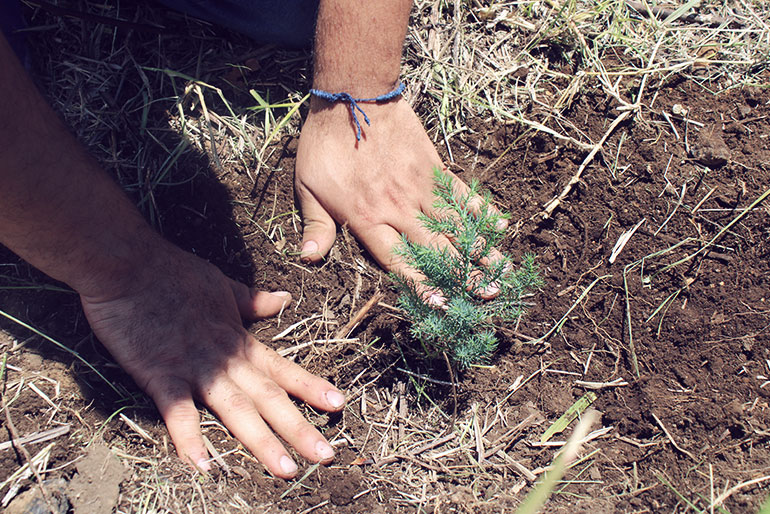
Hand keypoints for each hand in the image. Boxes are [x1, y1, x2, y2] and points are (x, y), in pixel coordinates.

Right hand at [79, 240, 344, 477]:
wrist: (128, 264)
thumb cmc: (173, 272)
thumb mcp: (222, 285)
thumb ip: (252, 300)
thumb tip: (284, 298)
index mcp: (239, 341)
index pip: (283, 369)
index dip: (311, 388)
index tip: (338, 404)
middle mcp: (226, 360)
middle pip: (269, 398)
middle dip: (299, 428)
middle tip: (326, 456)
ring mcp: (196, 368)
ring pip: (237, 410)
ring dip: (263, 441)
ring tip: (286, 469)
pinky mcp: (161, 375)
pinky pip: (178, 413)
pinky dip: (189, 439)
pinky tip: (202, 466)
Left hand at [295, 97, 506, 301]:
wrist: (352, 97)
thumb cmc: (325, 144)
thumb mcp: (308, 187)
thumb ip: (316, 226)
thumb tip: (307, 258)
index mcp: (367, 218)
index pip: (398, 260)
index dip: (421, 284)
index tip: (443, 304)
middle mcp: (399, 209)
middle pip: (437, 249)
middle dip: (464, 276)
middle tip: (489, 295)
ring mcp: (420, 188)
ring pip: (455, 226)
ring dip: (481, 251)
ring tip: (503, 272)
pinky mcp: (433, 168)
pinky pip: (461, 193)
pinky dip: (480, 209)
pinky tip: (499, 225)